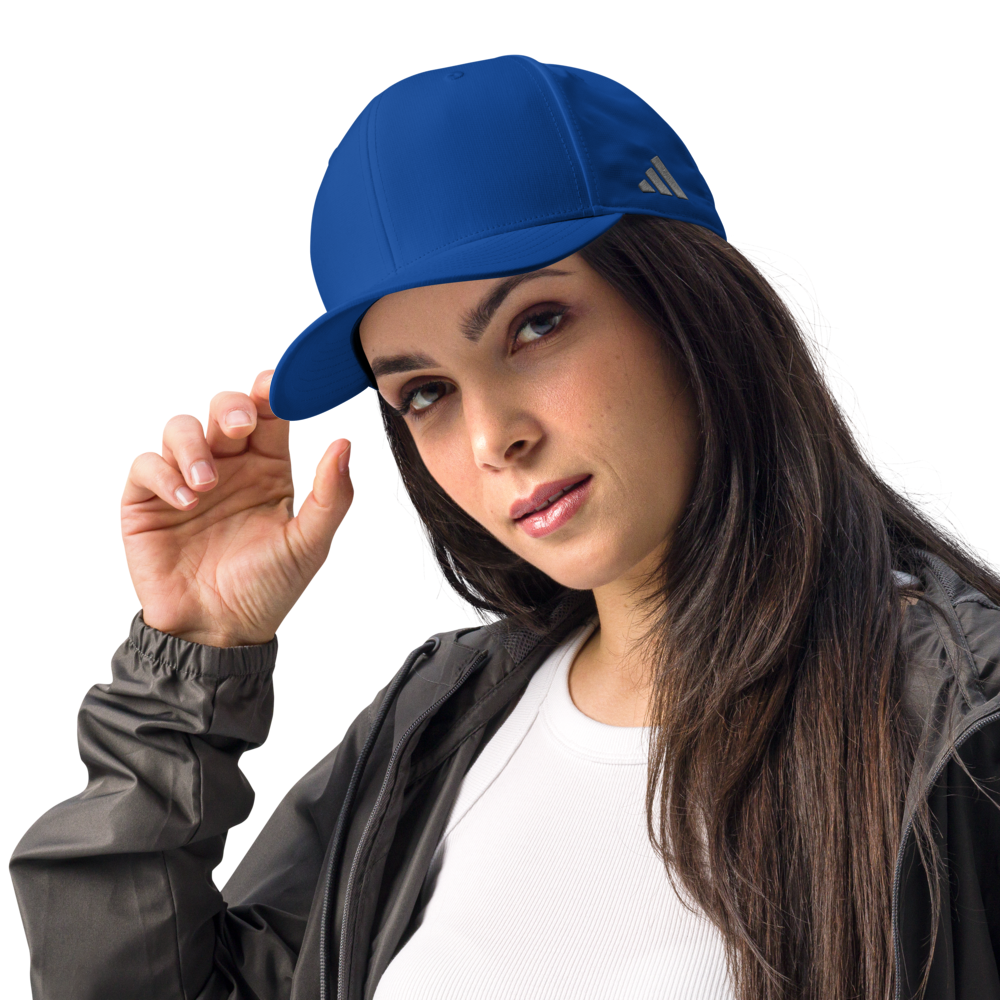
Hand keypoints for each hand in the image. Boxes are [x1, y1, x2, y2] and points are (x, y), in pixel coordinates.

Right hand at [120, 369, 352, 646]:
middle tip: (240, 426)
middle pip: (223, 408)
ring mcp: (186, 480)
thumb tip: (344, 444)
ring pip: (180, 428)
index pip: (270, 415)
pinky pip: (146, 465)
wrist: (220, 631)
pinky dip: (163, 474)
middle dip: (231, 406)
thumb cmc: (269, 588)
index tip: (278, 385)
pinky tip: (186, 501)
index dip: (272, 392)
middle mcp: (228, 467)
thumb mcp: (309, 544)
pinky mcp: (148, 500)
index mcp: (268, 469)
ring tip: (208, 484)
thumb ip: (331, 496)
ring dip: (193, 445)